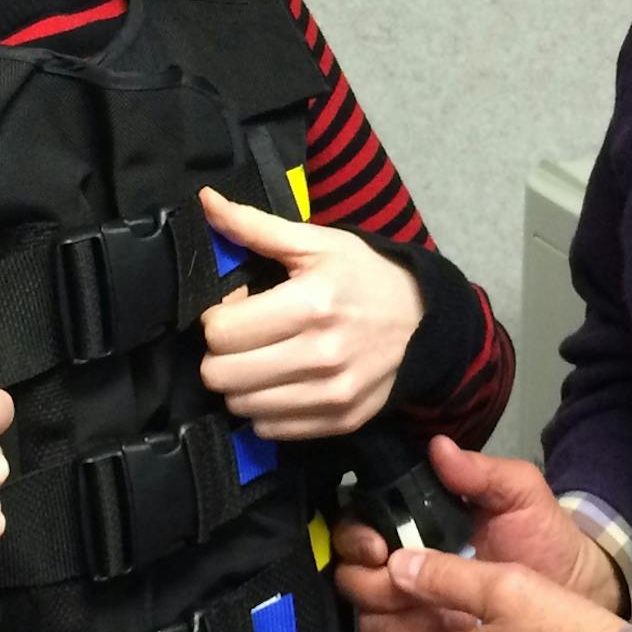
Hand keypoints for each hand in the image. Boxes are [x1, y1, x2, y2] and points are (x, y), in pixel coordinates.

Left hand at [197, 187, 423, 437]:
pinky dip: (266, 409)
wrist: (426, 320)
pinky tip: (283, 382)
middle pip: (221, 375)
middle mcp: (321, 355)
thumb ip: (255, 226)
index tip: (239, 308)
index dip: (218, 317)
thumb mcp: (317, 243)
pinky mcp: (340, 421)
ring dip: (242, 383)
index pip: (220, 332)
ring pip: (241, 406)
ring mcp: (332, 394)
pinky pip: (270, 429)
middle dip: (221, 353)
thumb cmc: (365, 276)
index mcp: (311, 304)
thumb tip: (205, 201)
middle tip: (244, 337)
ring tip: (264, 359)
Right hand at [336, 436, 623, 631]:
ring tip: (433, 620)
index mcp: (413, 529)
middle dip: (371, 584)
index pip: (356, 529)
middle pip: (353, 581)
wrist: (579, 598)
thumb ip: (482, 473)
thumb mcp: (521, 497)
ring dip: (392, 623)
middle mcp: (404, 573)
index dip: (357, 538)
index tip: (381, 548)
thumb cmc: (545, 539)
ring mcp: (414, 618)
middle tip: (404, 586)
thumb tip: (439, 447)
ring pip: (369, 625)